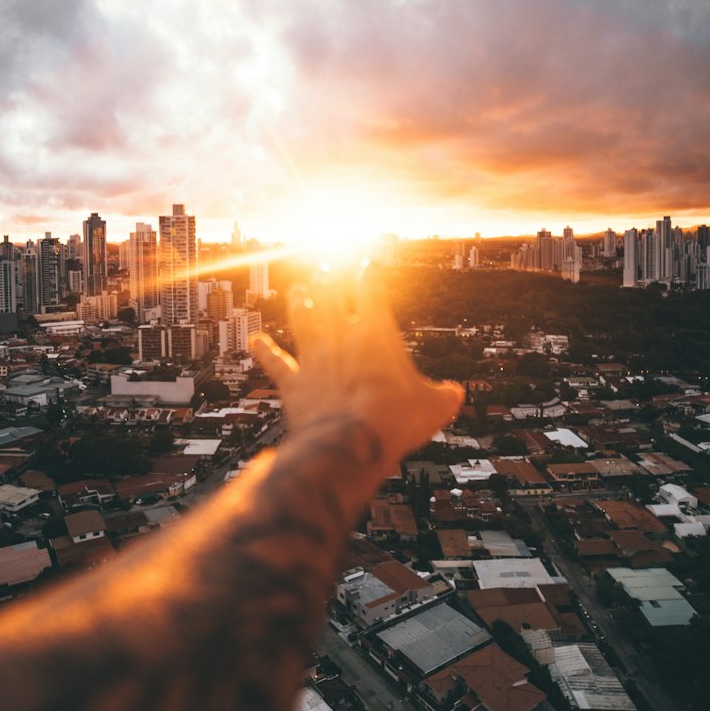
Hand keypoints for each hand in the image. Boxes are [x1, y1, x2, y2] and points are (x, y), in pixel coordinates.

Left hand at [249, 263, 462, 473]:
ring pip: (302, 320)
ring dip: (299, 304)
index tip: (368, 265)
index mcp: (374, 333)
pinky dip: (263, 350)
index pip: (370, 290)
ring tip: (299, 291)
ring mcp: (313, 358)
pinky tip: (254, 340)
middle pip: (328, 296)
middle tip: (325, 268)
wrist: (349, 445)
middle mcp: (339, 337)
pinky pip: (274, 362)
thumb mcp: (433, 407)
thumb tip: (455, 395)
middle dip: (327, 280)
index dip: (368, 274)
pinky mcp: (293, 382)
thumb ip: (444, 395)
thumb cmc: (393, 422)